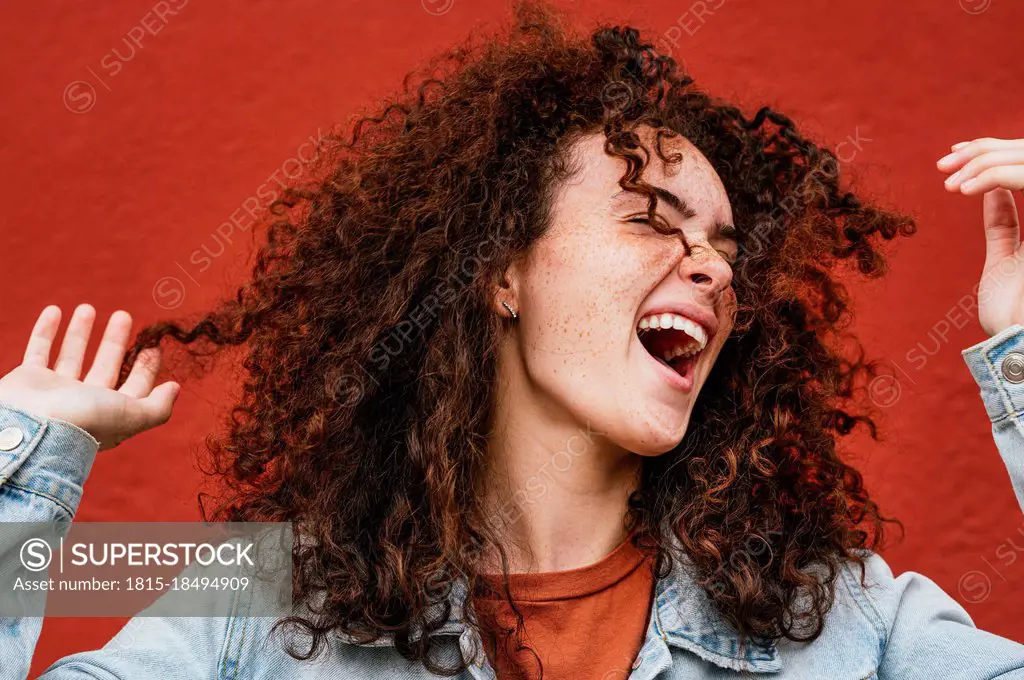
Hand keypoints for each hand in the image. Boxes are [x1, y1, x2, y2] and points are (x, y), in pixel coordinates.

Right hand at [0, 304, 179, 450]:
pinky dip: (45, 331)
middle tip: (124, 316)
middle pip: (105, 366)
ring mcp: (55, 391)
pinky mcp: (29, 379)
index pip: (133, 387)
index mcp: (110, 413)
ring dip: (81, 332)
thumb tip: (175, 388)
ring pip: (72, 355)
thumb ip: (157, 406)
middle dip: (115, 341)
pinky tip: (55, 310)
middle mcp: (83, 402)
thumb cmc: (85, 422)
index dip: (145, 367)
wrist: (30, 429)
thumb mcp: (132, 414)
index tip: (153, 345)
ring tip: (88, 307)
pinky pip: (38, 350)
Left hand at [937, 137, 1023, 335]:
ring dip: (985, 162)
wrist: (1021, 345)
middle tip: (945, 160)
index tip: (957, 153)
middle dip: (984, 151)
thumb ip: (1004, 223)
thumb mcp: (1006, 258)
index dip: (996, 153)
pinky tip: (965, 190)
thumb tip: (992, 190)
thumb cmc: (1012, 313)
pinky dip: (996, 177)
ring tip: (951, 181)